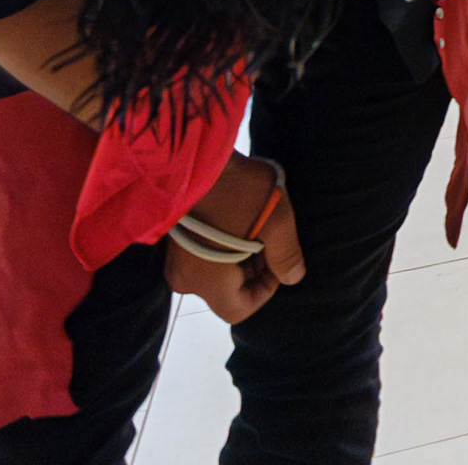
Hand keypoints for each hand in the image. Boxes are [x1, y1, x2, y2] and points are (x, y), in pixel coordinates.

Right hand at [162, 155, 303, 323]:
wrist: (191, 157)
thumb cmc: (236, 190)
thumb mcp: (275, 221)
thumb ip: (286, 254)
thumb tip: (295, 278)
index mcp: (208, 281)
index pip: (238, 310)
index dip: (264, 291)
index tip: (276, 261)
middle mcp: (185, 279)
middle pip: (226, 292)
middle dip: (254, 271)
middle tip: (270, 237)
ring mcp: (174, 261)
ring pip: (214, 274)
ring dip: (239, 257)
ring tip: (255, 223)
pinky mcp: (172, 243)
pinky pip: (201, 258)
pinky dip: (221, 247)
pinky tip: (236, 218)